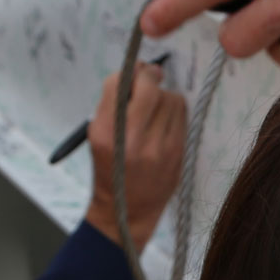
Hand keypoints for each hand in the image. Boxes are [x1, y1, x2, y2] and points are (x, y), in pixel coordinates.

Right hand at [82, 62, 185, 255]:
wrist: (126, 211)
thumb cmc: (110, 166)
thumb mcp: (98, 135)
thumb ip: (113, 103)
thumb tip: (139, 69)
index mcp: (105, 133)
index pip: (118, 84)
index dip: (128, 72)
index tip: (133, 72)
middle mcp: (131, 140)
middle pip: (149, 87)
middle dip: (149, 76)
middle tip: (149, 76)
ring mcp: (158, 148)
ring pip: (170, 98)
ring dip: (163, 94)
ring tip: (154, 108)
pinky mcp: (177, 153)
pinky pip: (182, 114)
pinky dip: (174, 109)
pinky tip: (164, 119)